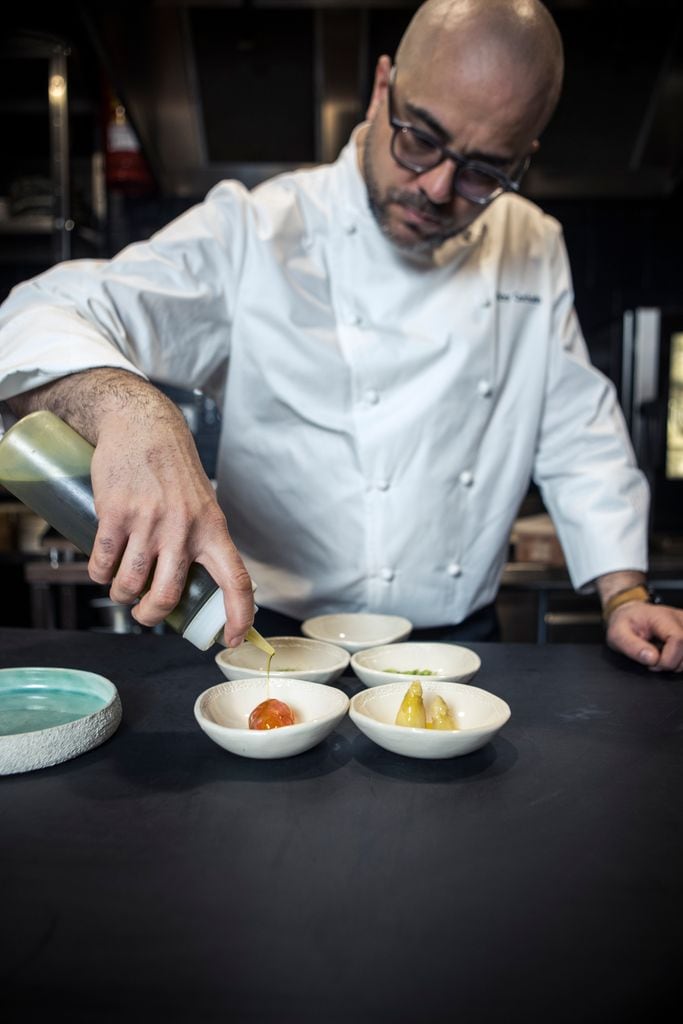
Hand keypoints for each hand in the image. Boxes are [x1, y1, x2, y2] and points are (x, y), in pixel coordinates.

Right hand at [8, 369, 254, 645]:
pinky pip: (103, 562)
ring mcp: (149, 522)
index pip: (236, 580)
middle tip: (144, 614)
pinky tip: (100, 571)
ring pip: (130, 584)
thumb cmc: (174, 470)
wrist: (143, 425)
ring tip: (121, 590)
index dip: (239, 616)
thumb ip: (200, 541)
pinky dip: (98, 574)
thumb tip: (192, 588)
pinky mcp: (116, 513)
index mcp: (213, 530)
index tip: (235, 640)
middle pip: (167, 596)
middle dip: (151, 615)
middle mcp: (184, 529)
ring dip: (121, 596)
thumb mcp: (202, 504)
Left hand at [605, 601, 682, 672]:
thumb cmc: (625, 623)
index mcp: (662, 617)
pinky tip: (669, 654)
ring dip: (678, 662)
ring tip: (661, 657)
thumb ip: (633, 647)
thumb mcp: (618, 634)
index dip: (667, 659)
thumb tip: (652, 659)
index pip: (678, 640)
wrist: (631, 613)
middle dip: (673, 663)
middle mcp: (679, 618)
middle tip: (655, 662)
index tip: (652, 664)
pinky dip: (680, 658)